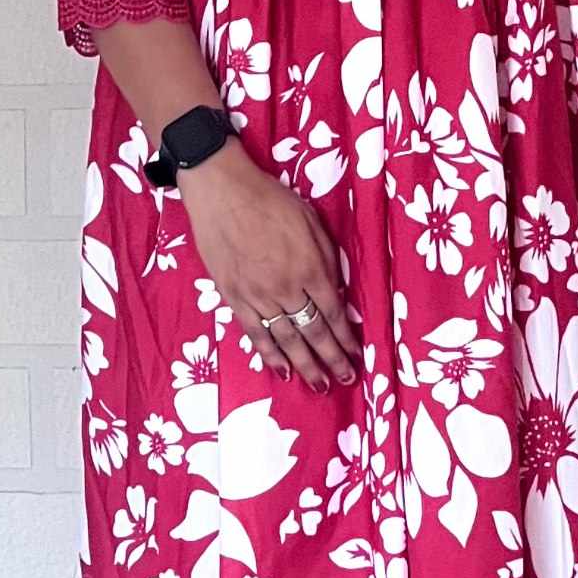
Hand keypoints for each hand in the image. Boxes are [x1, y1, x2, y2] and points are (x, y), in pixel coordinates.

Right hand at [177, 144, 362, 391]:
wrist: (222, 192)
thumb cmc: (270, 200)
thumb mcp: (311, 222)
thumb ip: (327, 259)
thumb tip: (336, 292)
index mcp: (311, 268)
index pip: (333, 313)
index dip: (346, 337)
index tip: (356, 355)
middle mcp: (287, 288)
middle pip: (314, 333)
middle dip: (332, 359)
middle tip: (344, 379)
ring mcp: (259, 296)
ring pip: (286, 340)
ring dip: (305, 365)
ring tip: (319, 386)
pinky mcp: (234, 298)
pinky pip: (255, 334)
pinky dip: (269, 355)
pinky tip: (281, 370)